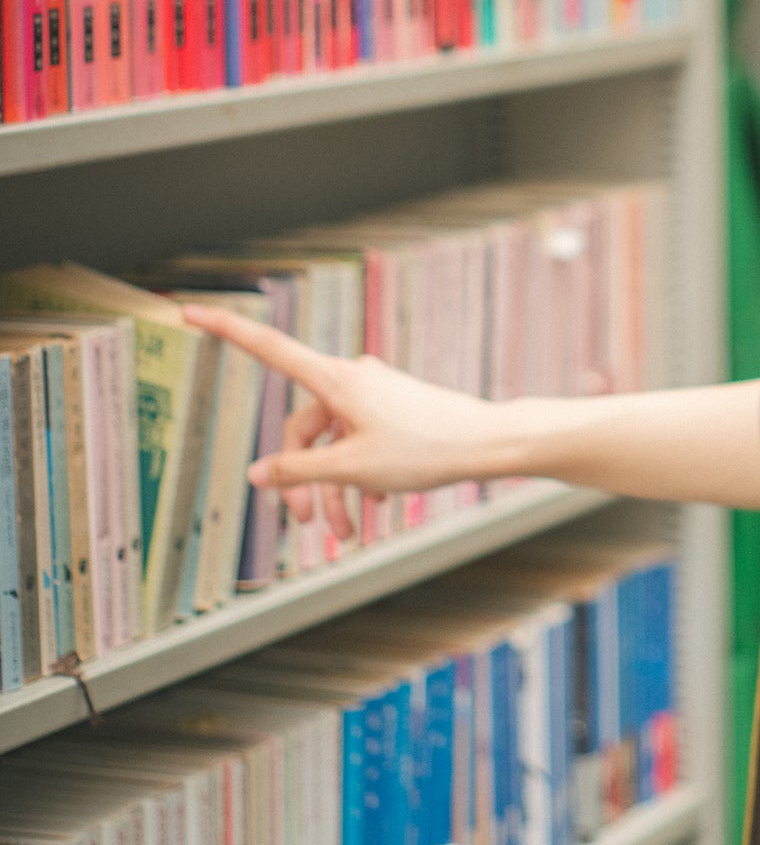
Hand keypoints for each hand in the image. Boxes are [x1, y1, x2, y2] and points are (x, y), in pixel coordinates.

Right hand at [182, 303, 506, 543]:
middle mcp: (351, 379)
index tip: (188, 312)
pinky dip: (362, 476)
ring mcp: (374, 394)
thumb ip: (299, 471)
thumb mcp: (353, 468)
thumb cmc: (425, 449)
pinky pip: (362, 443)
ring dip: (334, 490)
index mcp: (334, 380)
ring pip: (335, 444)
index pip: (268, 349)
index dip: (226, 331)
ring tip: (345, 532)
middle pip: (304, 429)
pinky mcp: (394, 410)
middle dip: (303, 479)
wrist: (486, 444)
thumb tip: (258, 474)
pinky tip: (378, 506)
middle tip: (307, 525)